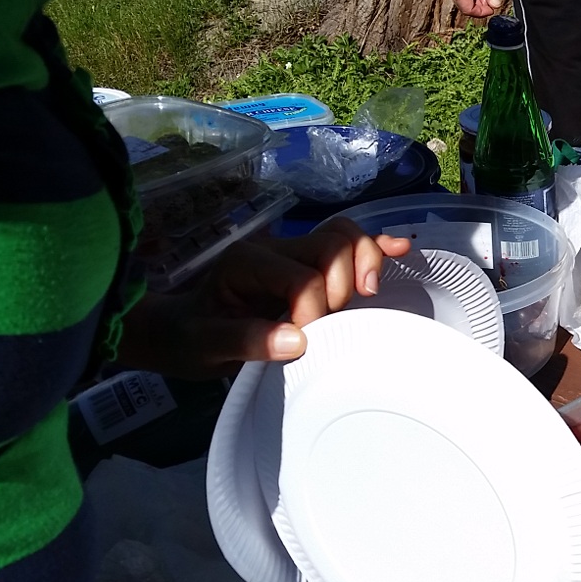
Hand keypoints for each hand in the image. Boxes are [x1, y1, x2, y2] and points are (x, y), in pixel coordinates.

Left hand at [118, 220, 411, 377]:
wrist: (179, 329)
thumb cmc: (189, 337)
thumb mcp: (202, 345)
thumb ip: (245, 341)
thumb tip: (298, 341)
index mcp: (247, 262)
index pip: (302, 279)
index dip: (313, 314)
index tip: (302, 345)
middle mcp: (275, 248)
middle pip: (331, 245)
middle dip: (343, 286)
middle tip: (331, 324)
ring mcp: (295, 251)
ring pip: (345, 236)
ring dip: (364, 263)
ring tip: (364, 297)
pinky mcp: (310, 262)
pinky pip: (349, 244)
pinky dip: (376, 247)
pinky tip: (401, 249)